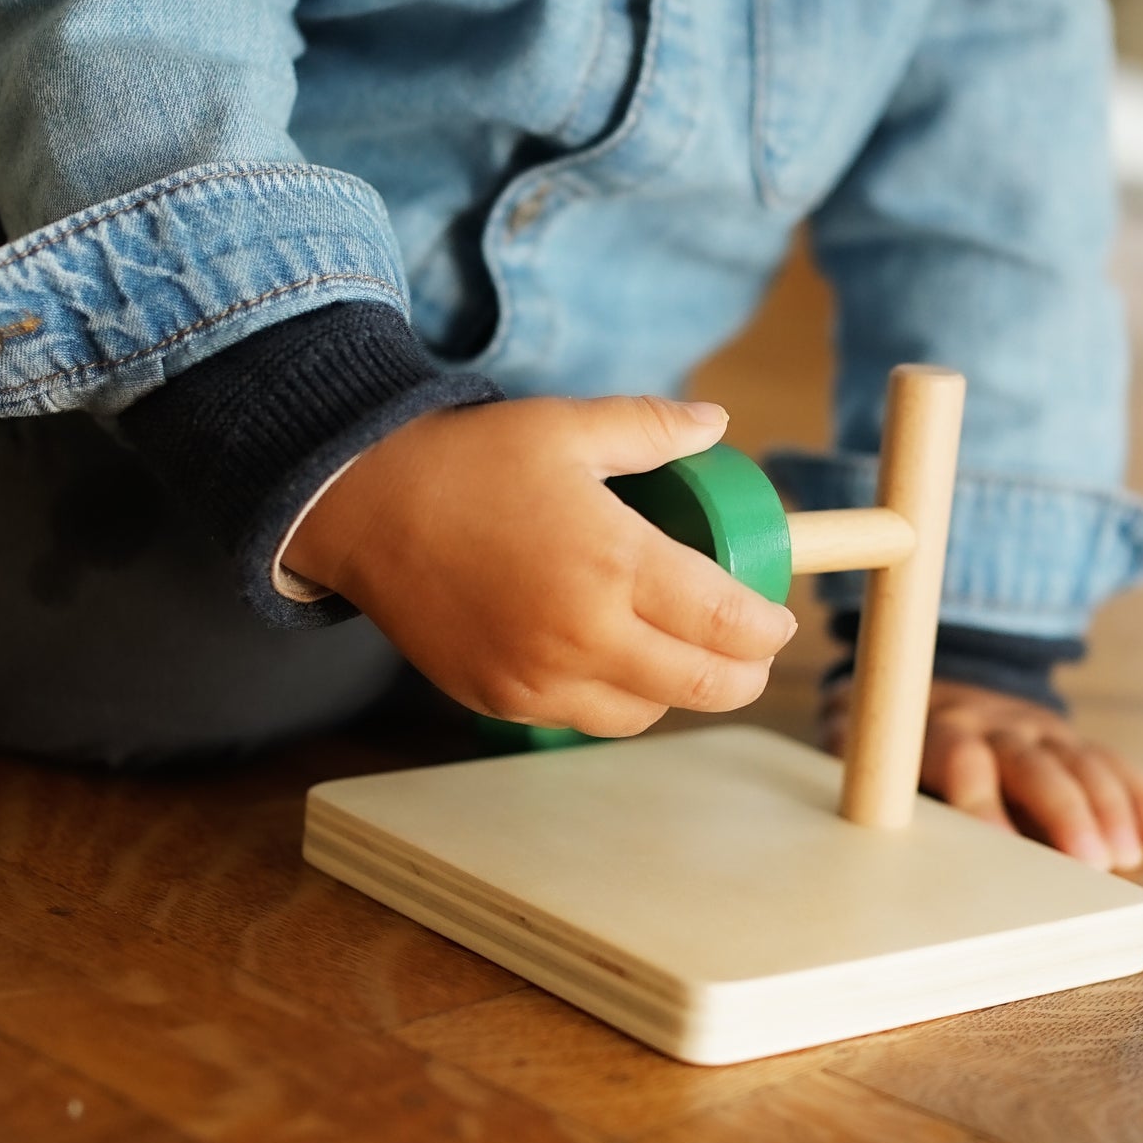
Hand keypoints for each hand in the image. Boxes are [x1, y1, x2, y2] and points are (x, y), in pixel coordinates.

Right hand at [283, 395, 796, 735]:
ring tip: (686, 655)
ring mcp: (539, 676)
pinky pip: (583, 719)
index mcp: (612, 562)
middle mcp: (582, 632)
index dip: (766, 626)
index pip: (724, 619)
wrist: (364, 506)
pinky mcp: (500, 699)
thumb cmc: (470, 460)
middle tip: (753, 652)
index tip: (777, 618)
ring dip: (678, 690)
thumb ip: (652, 428)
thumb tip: (716, 424)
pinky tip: (617, 662)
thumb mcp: (568, 426)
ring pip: (644, 712)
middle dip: (743, 673)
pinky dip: (615, 699)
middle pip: (700, 683)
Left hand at [821, 676, 1142, 870]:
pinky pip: (1111, 760)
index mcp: (935, 728)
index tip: (1000, 850)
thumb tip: (860, 836)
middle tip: (1093, 864)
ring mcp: (1036, 726)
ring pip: (1079, 761)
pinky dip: (1139, 795)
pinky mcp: (1067, 736)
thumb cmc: (886, 741)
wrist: (921, 681)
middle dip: (1064, 811)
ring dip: (1108, 808)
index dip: (981, 804)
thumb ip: (868, 781)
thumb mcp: (859, 747)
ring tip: (1129, 857)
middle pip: (1032, 762)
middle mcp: (991, 722)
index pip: (961, 760)